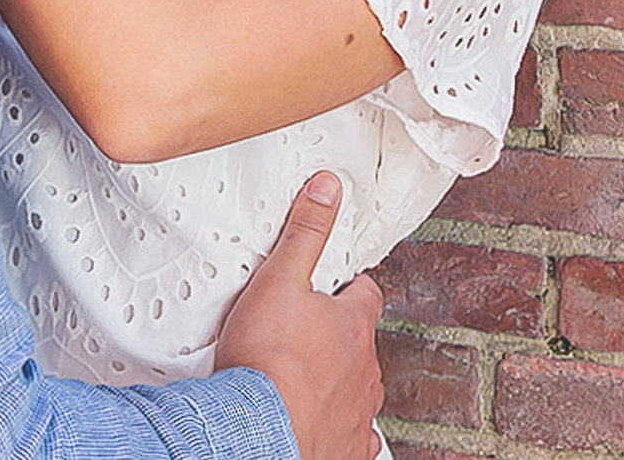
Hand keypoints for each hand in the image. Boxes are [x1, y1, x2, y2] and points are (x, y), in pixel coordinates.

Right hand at [216, 173, 384, 459]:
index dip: (352, 286)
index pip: (367, 294)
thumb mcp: (279, 279)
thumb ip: (305, 233)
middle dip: (342, 338)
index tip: (339, 285)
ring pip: (360, 390)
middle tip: (310, 334)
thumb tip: (328, 189)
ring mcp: (359, 412)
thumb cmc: (266, 360)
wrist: (255, 432)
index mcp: (353, 325)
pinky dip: (340, 428)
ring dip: (342, 383)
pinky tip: (320, 424)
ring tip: (308, 379)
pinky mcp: (345, 448)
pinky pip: (355, 438)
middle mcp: (365, 369)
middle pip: (363, 343)